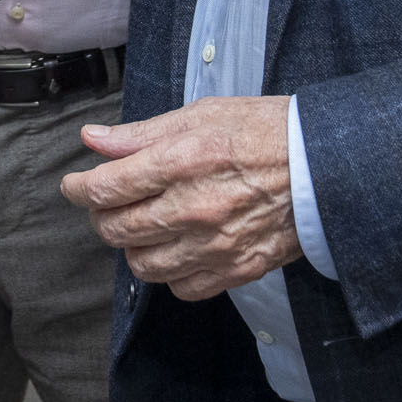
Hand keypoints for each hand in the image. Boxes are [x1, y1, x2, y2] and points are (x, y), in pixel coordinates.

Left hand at [59, 96, 299, 299]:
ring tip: (142, 224)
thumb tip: (93, 139)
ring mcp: (215, 245)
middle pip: (117, 228)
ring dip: (131, 246)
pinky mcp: (236, 269)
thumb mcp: (203, 114)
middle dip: (100, 215)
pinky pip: (182, 288)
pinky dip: (169, 272)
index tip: (74, 185)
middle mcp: (194, 208)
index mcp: (182, 161)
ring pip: (143, 264)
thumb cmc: (267, 131)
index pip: (106, 187)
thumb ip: (142, 133)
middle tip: (108, 201)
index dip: (78, 188)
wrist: (327, 165)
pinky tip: (175, 248)